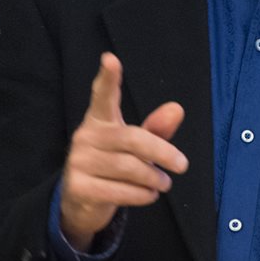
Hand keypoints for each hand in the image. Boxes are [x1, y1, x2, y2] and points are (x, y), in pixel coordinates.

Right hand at [59, 52, 186, 249]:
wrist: (82, 201)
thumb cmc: (114, 165)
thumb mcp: (137, 146)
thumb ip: (156, 130)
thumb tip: (177, 109)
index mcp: (100, 120)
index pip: (103, 95)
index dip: (108, 78)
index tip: (111, 59)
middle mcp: (85, 136)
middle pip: (132, 139)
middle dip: (162, 152)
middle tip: (182, 165)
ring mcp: (78, 161)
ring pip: (129, 168)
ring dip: (154, 178)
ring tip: (164, 183)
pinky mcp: (78, 187)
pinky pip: (119, 191)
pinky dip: (141, 195)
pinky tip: (148, 194)